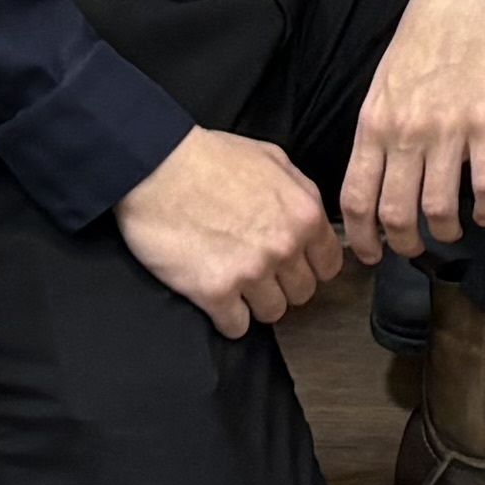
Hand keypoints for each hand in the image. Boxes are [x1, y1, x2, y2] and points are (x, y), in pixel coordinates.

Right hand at [114, 121, 344, 337]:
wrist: (155, 166)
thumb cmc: (208, 158)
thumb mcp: (272, 158)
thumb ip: (299, 193)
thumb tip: (309, 219)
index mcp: (304, 213)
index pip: (329, 265)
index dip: (309, 266)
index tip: (293, 265)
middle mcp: (284, 246)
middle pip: (303, 293)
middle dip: (282, 284)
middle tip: (257, 271)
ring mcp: (251, 272)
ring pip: (273, 313)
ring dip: (254, 302)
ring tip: (234, 282)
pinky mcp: (215, 292)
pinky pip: (236, 327)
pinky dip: (226, 317)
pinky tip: (215, 295)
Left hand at [336, 0, 484, 262]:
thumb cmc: (426, 30)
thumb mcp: (385, 79)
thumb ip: (379, 126)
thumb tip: (376, 172)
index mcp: (374, 120)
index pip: (356, 197)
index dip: (362, 237)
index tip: (370, 254)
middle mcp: (406, 130)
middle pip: (396, 213)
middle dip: (404, 244)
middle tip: (416, 249)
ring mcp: (448, 128)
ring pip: (440, 208)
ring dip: (447, 232)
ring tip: (454, 231)